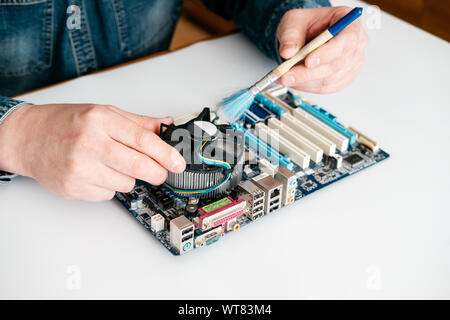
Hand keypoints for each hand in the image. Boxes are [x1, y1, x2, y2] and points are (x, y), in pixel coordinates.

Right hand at [0, 104, 185, 200]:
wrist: (28, 138)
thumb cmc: (65, 123)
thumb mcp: (103, 113)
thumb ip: (138, 122)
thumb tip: (168, 125)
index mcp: (100, 120)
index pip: (143, 139)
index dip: (166, 154)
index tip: (178, 163)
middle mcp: (90, 142)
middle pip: (139, 165)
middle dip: (157, 172)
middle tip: (161, 172)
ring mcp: (80, 167)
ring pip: (126, 182)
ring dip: (128, 176)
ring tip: (111, 163)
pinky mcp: (74, 187)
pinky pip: (109, 194)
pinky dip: (109, 186)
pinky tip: (96, 173)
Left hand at [277, 6, 367, 92]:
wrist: (306, 36)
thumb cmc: (306, 24)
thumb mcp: (294, 21)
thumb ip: (290, 35)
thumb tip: (288, 52)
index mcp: (350, 22)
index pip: (347, 40)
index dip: (327, 53)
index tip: (308, 62)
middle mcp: (356, 43)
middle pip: (336, 64)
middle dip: (308, 73)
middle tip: (286, 75)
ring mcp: (352, 63)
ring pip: (330, 79)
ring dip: (305, 81)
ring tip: (285, 77)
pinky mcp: (344, 78)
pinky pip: (326, 88)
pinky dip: (308, 87)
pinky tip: (295, 81)